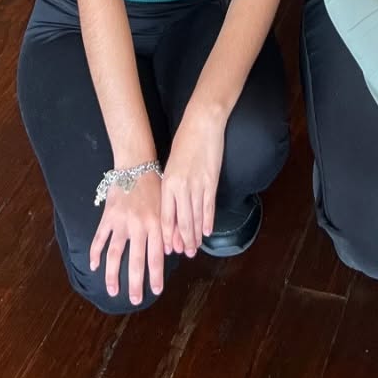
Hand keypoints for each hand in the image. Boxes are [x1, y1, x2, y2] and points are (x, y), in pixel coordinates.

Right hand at [89, 170, 164, 305]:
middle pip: (136, 260)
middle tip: (135, 299)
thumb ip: (169, 228)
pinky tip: (93, 266)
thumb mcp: (167, 205)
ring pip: (115, 254)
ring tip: (113, 290)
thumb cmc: (155, 185)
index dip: (156, 276)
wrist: (136, 164)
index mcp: (156, 224)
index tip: (156, 291)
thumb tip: (172, 252)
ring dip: (113, 274)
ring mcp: (121, 222)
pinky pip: (100, 238)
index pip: (156, 257)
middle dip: (136, 283)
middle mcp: (139, 226)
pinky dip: (95, 253)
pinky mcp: (108, 216)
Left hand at [160, 105, 224, 257]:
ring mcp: (197, 185)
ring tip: (195, 248)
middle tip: (185, 254)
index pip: (166, 217)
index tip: (169, 248)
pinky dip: (208, 221)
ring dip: (195, 235)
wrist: (202, 123)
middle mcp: (181, 187)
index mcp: (168, 183)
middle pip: (181, 221)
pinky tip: (207, 231)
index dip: (168, 235)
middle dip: (183, 240)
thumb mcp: (171, 164)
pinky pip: (208, 206)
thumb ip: (171, 186)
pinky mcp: (211, 181)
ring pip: (195, 217)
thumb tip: (172, 206)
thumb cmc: (184, 141)